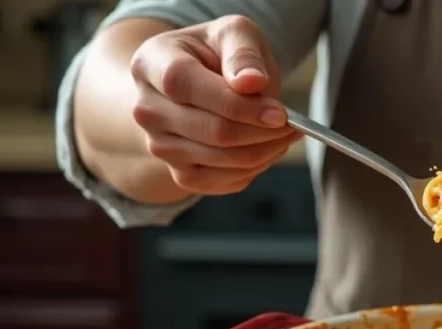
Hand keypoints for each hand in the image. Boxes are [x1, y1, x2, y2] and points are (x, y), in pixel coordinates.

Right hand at [129, 15, 301, 194]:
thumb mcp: (233, 34)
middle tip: (293, 124)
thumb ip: (243, 53)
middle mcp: (147, 109)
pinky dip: (256, 168)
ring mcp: (160, 146)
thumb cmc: (215, 55)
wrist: (194, 83)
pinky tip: (267, 147)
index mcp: (152, 64)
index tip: (281, 113)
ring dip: (266, 150)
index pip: (188, 88)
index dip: (239, 105)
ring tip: (284, 132)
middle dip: (264, 131)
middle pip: (214, 132)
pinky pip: (226, 181)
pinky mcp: (181, 173)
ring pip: (224, 160)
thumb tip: (252, 84)